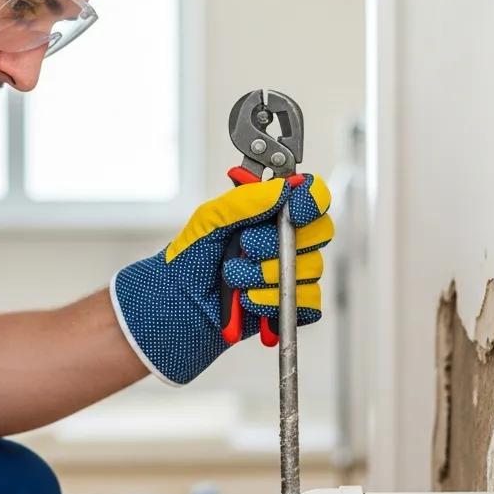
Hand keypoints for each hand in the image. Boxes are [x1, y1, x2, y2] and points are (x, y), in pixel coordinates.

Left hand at [110, 174, 332, 383]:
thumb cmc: (189, 260)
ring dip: (265, 275)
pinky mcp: (289, 305)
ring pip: (309, 269)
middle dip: (277, 243)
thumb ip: (245, 201)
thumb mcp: (209, 220)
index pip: (312, 196)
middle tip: (246, 247)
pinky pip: (307, 302)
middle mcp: (285, 239)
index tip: (293, 212)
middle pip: (318, 233)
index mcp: (270, 212)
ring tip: (233, 277)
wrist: (176, 304)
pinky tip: (248, 300)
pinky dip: (274, 301)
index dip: (309, 201)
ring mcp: (289, 273)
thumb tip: (283, 189)